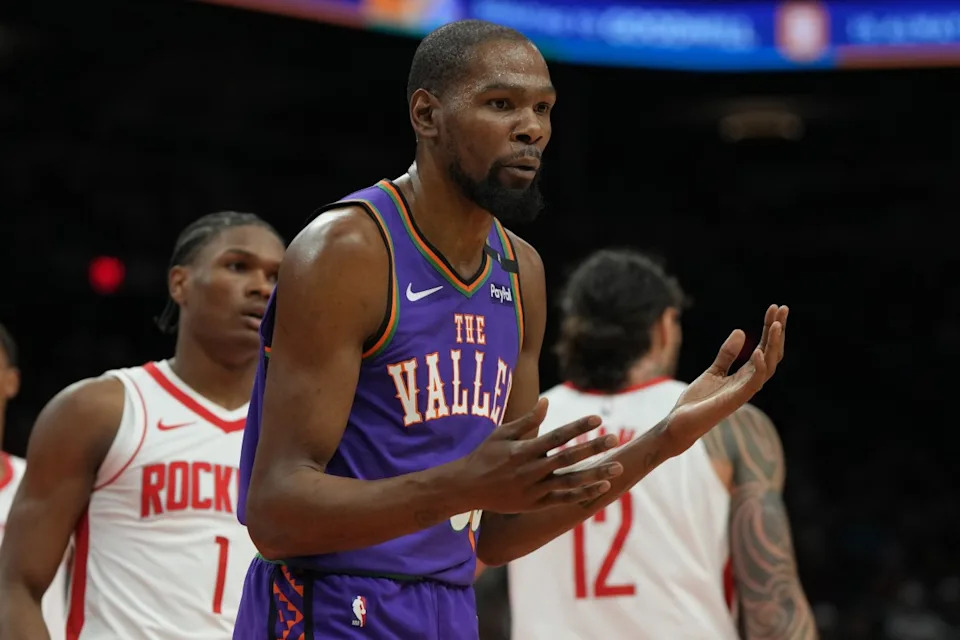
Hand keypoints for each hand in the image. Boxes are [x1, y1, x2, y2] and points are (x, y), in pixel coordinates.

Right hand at [456, 398, 623, 512]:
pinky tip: (602, 487)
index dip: (578, 427)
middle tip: (616, 438)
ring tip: (618, 467)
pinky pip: (564, 499)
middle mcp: (530, 471)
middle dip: (593, 448)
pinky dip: (583, 493)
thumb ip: (527, 420)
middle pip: (568, 459)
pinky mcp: (535, 505)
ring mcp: (534, 490)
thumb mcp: (502, 434)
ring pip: (570, 482)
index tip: (597, 418)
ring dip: (595, 474)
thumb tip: (546, 402)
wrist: (467, 488)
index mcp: (523, 451)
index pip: (556, 437)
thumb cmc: (485, 455)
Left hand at [666, 304, 787, 453]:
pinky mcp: (735, 400)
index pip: (764, 348)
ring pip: (768, 366)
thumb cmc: (698, 400)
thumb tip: (741, 332)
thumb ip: (727, 355)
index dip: (770, 329)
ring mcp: (744, 391)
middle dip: (777, 332)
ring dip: (773, 345)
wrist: (680, 422)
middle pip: (772, 354)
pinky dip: (759, 367)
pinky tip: (758, 351)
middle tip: (782, 309)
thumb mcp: (713, 371)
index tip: (775, 308)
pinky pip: (754, 382)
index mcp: (745, 375)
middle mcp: (749, 382)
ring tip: (776, 324)